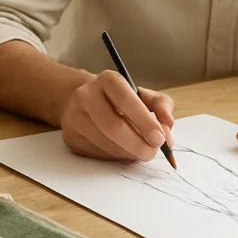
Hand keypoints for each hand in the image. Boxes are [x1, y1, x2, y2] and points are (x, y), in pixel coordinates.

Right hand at [60, 71, 174, 161]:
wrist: (87, 101)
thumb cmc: (121, 100)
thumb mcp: (144, 96)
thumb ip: (161, 106)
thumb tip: (167, 124)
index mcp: (108, 80)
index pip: (126, 100)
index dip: (145, 122)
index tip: (159, 139)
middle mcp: (86, 95)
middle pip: (113, 126)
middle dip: (137, 144)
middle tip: (152, 153)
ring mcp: (74, 116)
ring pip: (105, 143)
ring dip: (127, 153)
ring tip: (139, 151)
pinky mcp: (70, 136)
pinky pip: (96, 153)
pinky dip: (115, 157)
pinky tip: (122, 151)